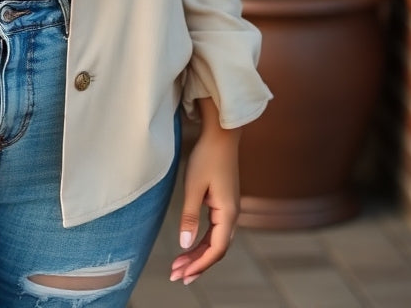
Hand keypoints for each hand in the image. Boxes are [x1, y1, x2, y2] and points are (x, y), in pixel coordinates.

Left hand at [169, 99, 240, 285]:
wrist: (221, 134)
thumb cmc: (207, 157)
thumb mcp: (194, 186)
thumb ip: (189, 216)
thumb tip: (184, 244)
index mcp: (228, 213)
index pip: (216, 249)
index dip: (199, 265)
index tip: (181, 275)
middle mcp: (233, 215)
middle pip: (216, 249)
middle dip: (197, 264)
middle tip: (177, 276)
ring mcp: (230, 209)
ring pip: (216, 240)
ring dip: (198, 254)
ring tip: (180, 266)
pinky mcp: (224, 202)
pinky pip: (215, 230)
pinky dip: (202, 241)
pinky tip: (190, 246)